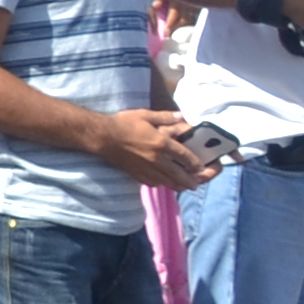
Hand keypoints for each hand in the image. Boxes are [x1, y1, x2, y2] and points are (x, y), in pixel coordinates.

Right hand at [101, 108, 219, 190]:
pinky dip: (161, 184)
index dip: (195, 163)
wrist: (103, 137)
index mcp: (161, 143)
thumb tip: (182, 116)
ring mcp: (146, 169)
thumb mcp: (146, 115)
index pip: (184, 156)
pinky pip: (153, 183)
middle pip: (178, 174)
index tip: (200, 167)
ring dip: (177, 186)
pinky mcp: (136, 174)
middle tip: (196, 184)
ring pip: (166, 182)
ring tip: (184, 187)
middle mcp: (157, 159)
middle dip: (189, 180)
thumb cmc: (124, 123)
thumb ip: (166, 117)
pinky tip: (163, 183)